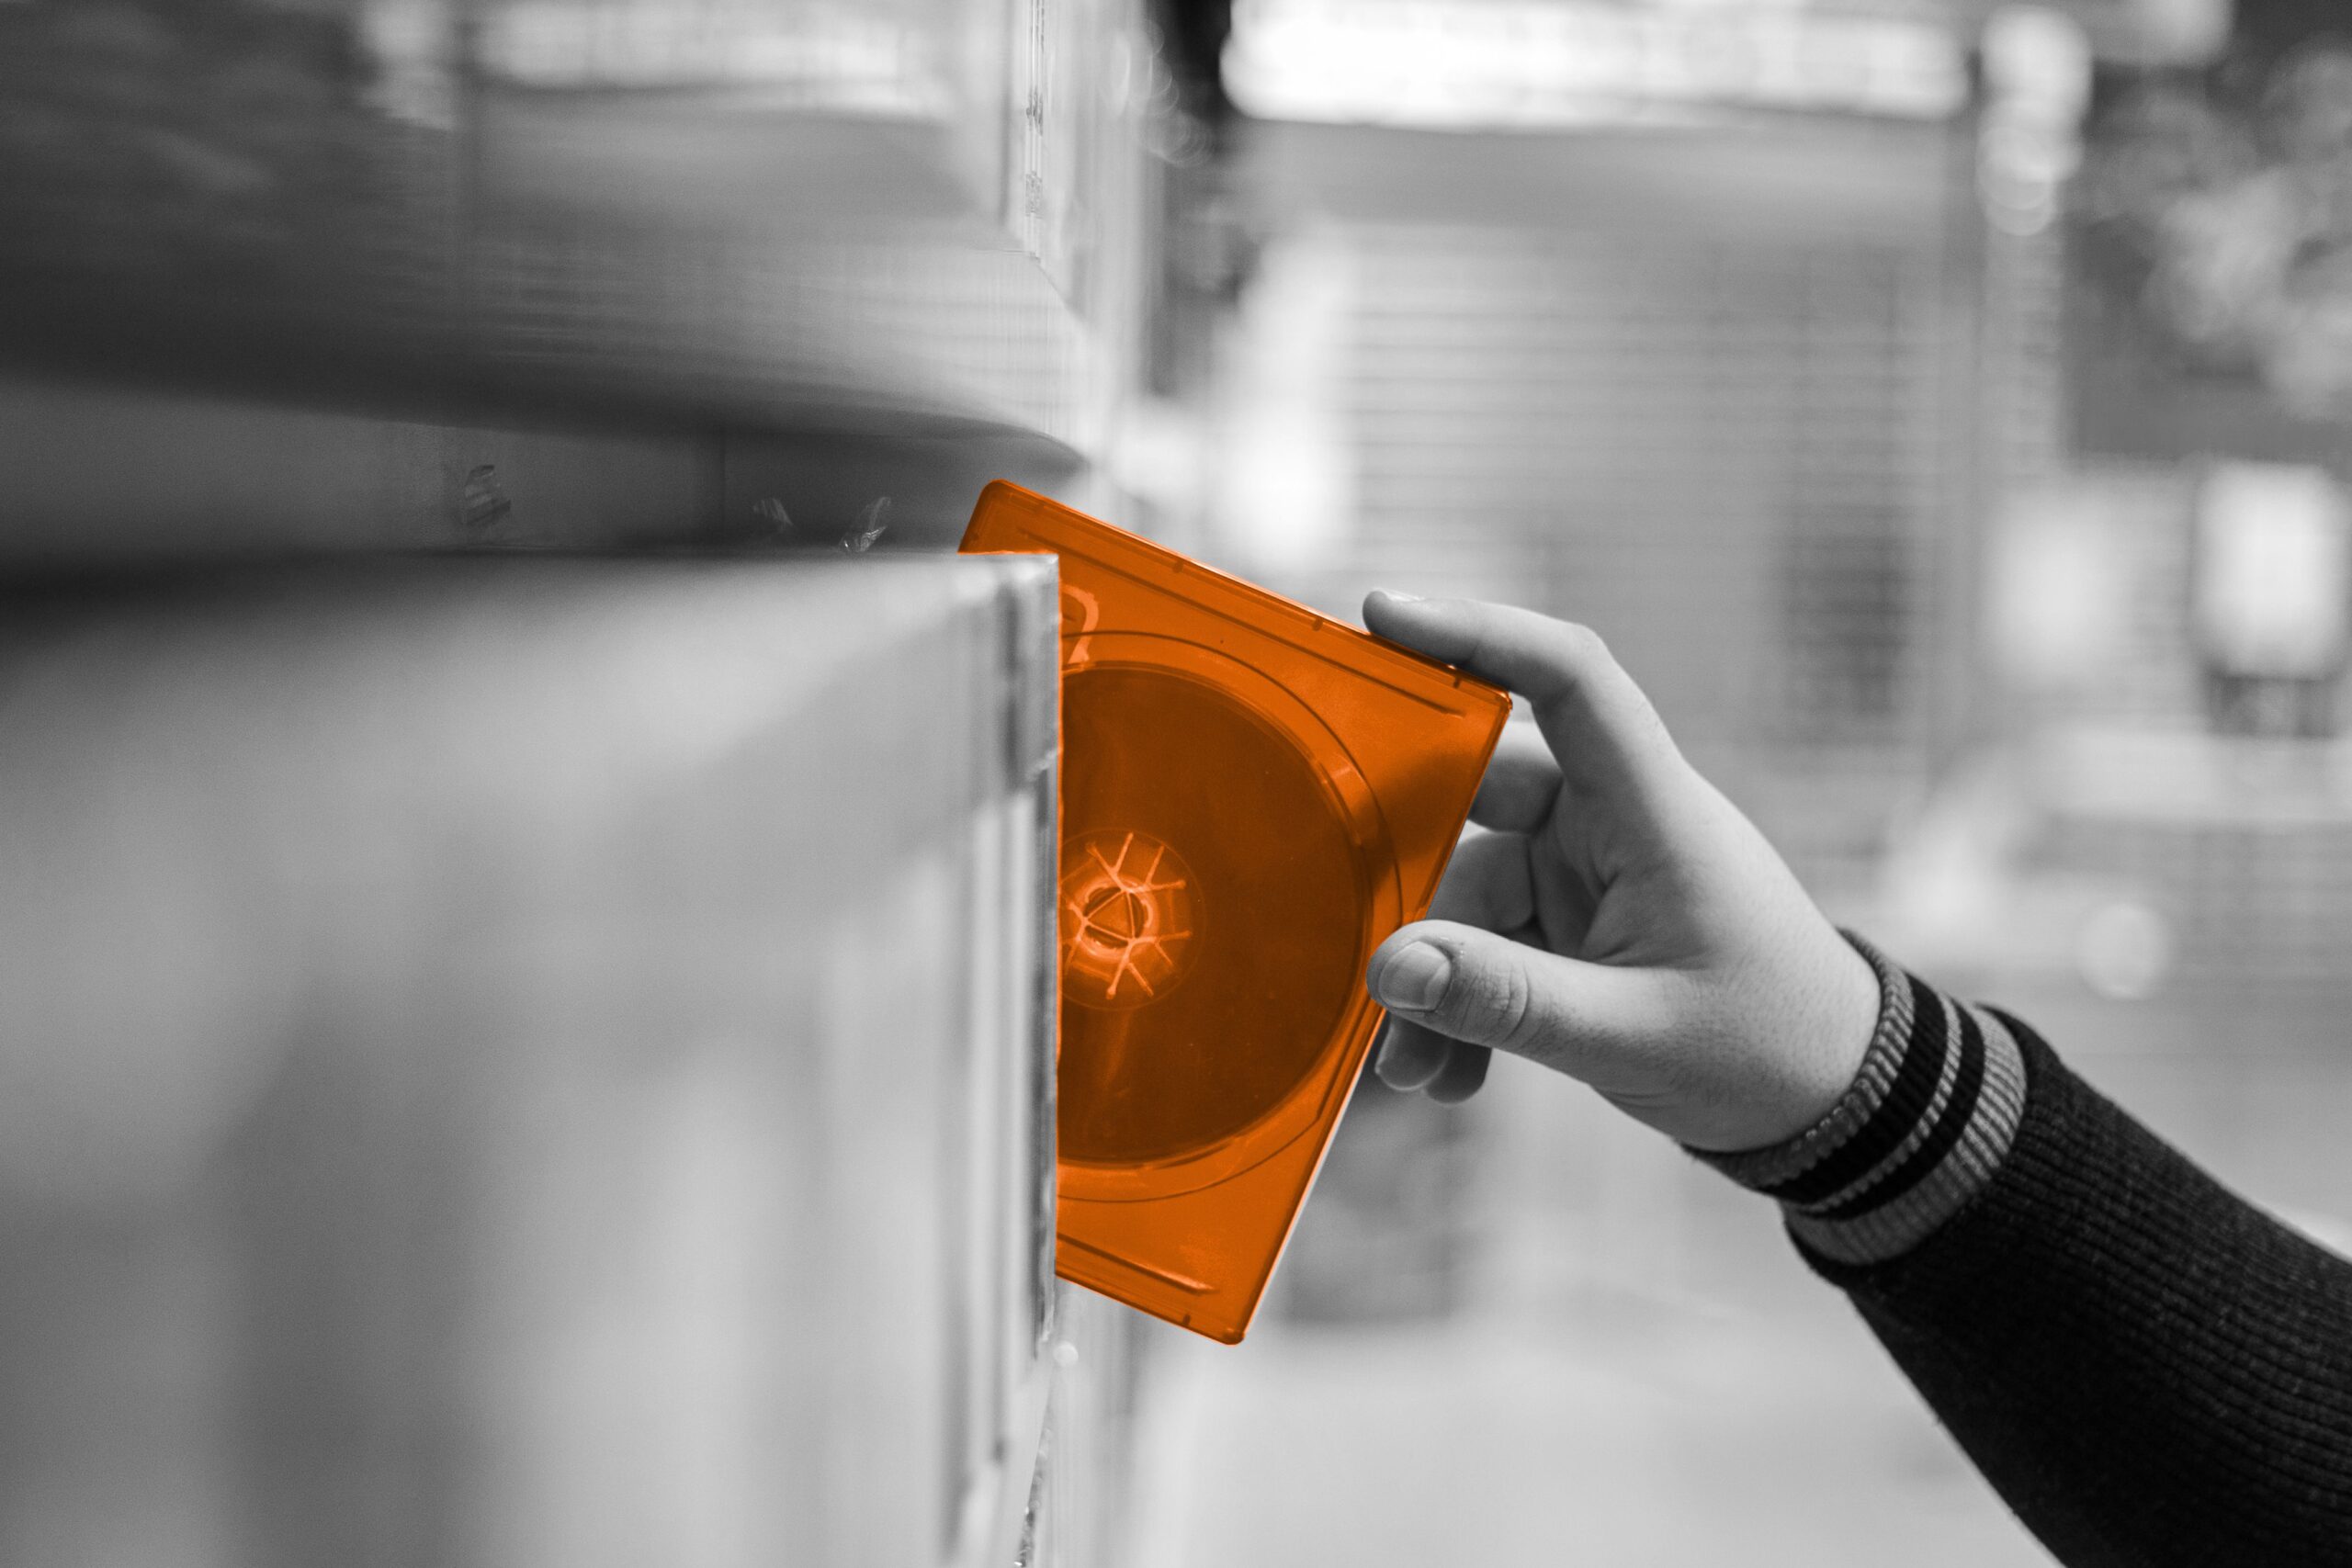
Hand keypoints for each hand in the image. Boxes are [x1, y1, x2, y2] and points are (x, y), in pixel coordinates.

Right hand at [1361, 593, 1880, 1152]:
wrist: (1832, 1102)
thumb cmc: (1765, 1048)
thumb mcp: (1632, 1034)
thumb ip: (1508, 1002)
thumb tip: (1390, 970)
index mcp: (1652, 810)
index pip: (1570, 678)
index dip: (1478, 633)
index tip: (1381, 614)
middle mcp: (1611, 820)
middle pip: (1477, 790)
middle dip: (1403, 869)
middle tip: (1328, 914)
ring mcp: (1585, 871)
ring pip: (1466, 888)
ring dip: (1431, 976)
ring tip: (1410, 1066)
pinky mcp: (1569, 921)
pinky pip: (1482, 943)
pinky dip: (1456, 1001)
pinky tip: (1443, 1074)